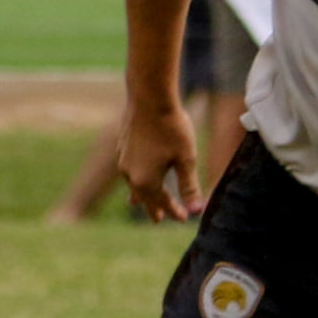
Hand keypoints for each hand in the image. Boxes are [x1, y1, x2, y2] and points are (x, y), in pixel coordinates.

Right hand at [120, 99, 202, 221]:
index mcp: (146, 182)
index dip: (175, 211)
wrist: (149, 98)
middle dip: (154, 208)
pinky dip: (136, 178)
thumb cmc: (171, 128)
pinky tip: (136, 173)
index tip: (185, 219)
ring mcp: (123, 161)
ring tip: (136, 203)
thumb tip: (196, 211)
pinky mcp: (121, 147)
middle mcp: (130, 175)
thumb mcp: (185, 159)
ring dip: (140, 195)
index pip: (163, 204)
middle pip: (144, 198)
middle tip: (158, 219)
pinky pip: (129, 171)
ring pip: (132, 185)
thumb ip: (189, 186)